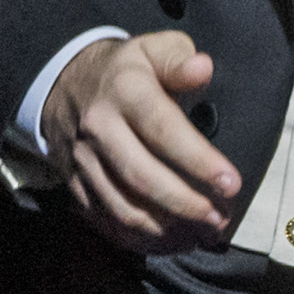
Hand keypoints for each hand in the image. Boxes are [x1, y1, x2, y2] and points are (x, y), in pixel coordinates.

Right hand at [44, 28, 243, 250]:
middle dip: (186, 206)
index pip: (164, 130)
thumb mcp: (152, 50)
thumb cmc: (124, 72)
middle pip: (143, 178)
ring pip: (123, 208)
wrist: (62, 84)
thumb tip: (203, 68)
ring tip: (202, 235)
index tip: (231, 184)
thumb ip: (180, 58)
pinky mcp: (74, 184)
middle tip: (220, 219)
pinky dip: (139, 240)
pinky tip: (170, 242)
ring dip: (166, 231)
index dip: (199, 161)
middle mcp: (99, 128)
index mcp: (125, 91)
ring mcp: (83, 161)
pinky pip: (106, 221)